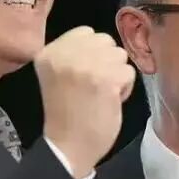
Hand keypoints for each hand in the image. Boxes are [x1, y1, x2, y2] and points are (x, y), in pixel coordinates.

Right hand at [35, 26, 135, 177]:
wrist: (68, 147)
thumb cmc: (65, 113)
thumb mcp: (58, 74)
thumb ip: (72, 54)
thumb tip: (101, 43)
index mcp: (49, 52)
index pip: (86, 32)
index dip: (93, 52)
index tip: (86, 74)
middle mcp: (65, 54)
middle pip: (105, 41)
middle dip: (107, 61)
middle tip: (95, 85)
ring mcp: (87, 65)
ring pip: (120, 56)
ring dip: (117, 74)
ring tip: (102, 93)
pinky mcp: (107, 79)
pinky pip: (129, 73)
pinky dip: (125, 88)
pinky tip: (110, 101)